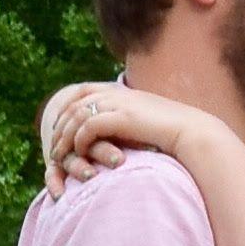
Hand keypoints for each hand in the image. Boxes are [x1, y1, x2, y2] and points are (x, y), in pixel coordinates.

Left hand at [41, 77, 195, 190]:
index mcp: (121, 91)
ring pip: (77, 114)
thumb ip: (128, 120)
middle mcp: (117, 93)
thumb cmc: (172, 132)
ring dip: (64, 136)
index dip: (65, 105)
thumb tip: (117, 132)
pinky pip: (89, 126)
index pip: (82, 90)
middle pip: (74, 102)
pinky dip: (80, 139)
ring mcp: (119, 104)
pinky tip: (79, 153)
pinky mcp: (123, 118)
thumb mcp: (145, 121)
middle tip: (53, 146)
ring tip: (59, 155)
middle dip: (59, 124)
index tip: (57, 125)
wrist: (192, 132)